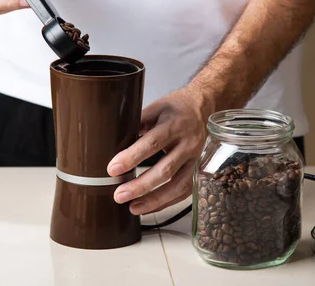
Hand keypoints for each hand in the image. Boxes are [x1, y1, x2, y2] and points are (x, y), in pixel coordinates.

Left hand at [107, 85, 214, 214]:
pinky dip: (166, 202)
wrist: (201, 107)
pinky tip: (149, 207)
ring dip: (154, 200)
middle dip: (141, 185)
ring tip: (133, 207)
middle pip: (165, 169)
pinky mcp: (199, 169)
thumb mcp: (155, 108)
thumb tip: (113, 142)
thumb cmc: (175, 108)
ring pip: (178, 185)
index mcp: (174, 124)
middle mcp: (188, 142)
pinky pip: (184, 191)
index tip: (113, 169)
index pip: (152, 143)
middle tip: (119, 195)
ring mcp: (196, 158)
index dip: (132, 157)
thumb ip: (137, 124)